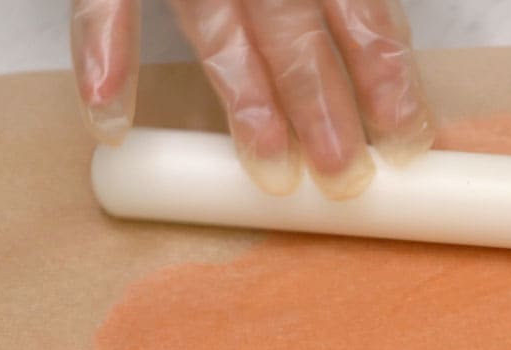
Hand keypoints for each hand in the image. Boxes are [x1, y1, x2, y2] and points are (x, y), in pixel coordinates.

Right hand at [71, 0, 434, 198]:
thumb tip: (381, 56)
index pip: (364, 11)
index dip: (387, 77)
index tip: (407, 141)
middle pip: (294, 28)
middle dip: (321, 104)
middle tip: (342, 174)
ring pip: (214, 25)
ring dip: (244, 98)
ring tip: (270, 167)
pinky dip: (103, 53)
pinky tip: (109, 120)